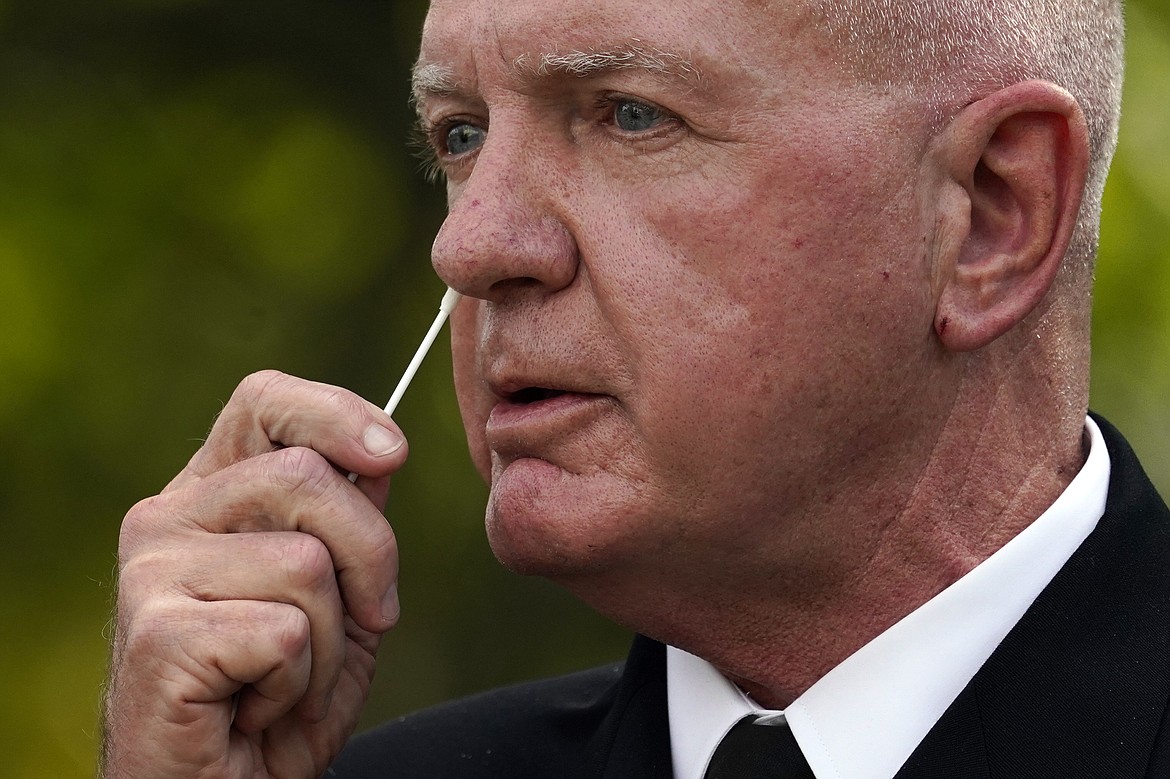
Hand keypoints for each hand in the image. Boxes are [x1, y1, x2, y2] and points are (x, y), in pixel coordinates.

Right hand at [101, 371, 407, 778]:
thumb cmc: (280, 696)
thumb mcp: (336, 598)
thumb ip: (348, 525)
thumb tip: (377, 456)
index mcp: (209, 497)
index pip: (264, 403)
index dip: (335, 412)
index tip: (390, 454)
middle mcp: (167, 518)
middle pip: (307, 477)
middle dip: (371, 555)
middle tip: (365, 618)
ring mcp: (152, 573)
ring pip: (305, 563)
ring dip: (331, 640)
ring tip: (288, 678)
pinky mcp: (158, 633)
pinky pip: (286, 632)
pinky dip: (299, 683)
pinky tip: (255, 706)